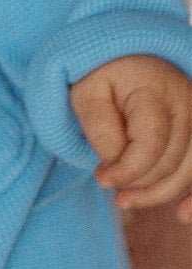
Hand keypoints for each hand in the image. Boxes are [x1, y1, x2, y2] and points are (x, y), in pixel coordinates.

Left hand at [70, 54, 191, 220]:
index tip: (100, 177)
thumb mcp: (87, 94)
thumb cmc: (101, 75)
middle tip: (103, 182)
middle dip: (137, 182)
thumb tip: (115, 162)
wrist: (123, 53)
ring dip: (159, 194)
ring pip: (189, 171)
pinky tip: (183, 216)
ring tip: (124, 201)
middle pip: (170, 163)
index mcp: (157, 94)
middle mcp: (187, 106)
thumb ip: (100, 127)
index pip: (151, 145)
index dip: (126, 171)